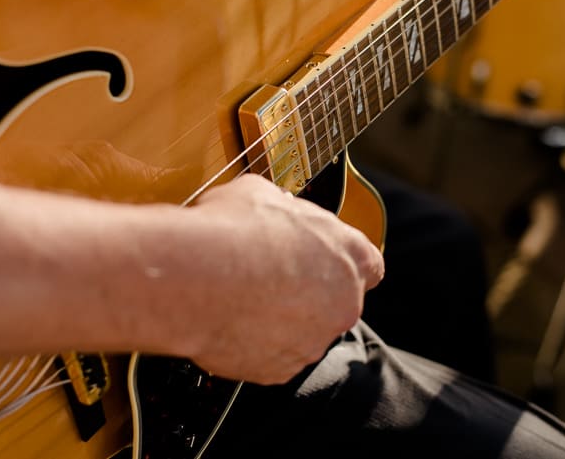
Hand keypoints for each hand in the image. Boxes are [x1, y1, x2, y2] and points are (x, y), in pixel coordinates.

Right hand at [180, 174, 383, 384]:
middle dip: (307, 292)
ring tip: (239, 295)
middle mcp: (343, 303)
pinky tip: (228, 318)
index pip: (369, 265)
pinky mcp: (281, 370)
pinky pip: (271, 356)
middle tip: (267, 274)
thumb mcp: (260, 193)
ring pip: (303, 331)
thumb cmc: (230, 230)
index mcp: (349, 255)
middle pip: (336, 301)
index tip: (318, 257)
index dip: (341, 260)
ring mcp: (314, 341)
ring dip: (280, 319)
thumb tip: (274, 209)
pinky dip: (253, 342)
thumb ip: (284, 210)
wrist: (194, 280)